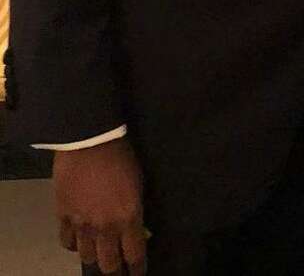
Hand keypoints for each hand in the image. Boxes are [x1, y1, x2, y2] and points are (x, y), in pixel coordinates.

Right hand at [54, 138, 146, 274]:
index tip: (138, 273)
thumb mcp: (138, 183)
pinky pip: (67, 242)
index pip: (135, 255)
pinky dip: (74, 244)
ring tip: (99, 252)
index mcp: (128, 217)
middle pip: (109, 264)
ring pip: (87, 257)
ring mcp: (82, 224)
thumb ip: (135, 209)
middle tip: (118, 269)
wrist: (89, 141)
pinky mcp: (64, 216)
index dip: (137, 269)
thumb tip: (135, 226)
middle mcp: (105, 227)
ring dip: (95, 256)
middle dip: (115, 270)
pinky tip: (78, 240)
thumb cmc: (122, 156)